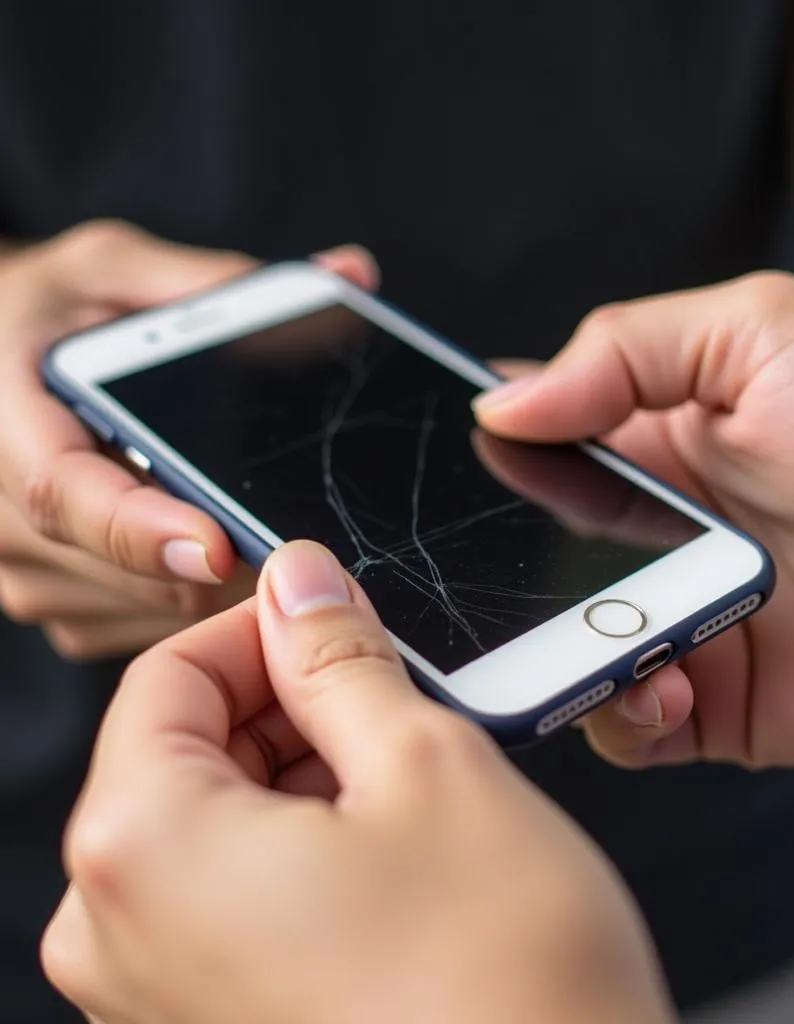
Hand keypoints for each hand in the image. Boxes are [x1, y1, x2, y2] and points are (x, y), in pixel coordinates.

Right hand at [0, 221, 376, 659]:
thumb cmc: (46, 314)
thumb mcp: (113, 271)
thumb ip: (217, 283)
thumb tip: (347, 274)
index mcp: (5, 427)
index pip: (68, 496)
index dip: (146, 530)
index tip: (219, 545)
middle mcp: (4, 519)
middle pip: (135, 574)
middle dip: (229, 560)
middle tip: (304, 531)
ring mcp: (33, 577)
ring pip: (155, 611)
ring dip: (224, 584)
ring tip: (263, 527)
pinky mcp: (66, 609)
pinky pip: (152, 627)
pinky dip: (203, 600)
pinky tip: (223, 547)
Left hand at [41, 542, 670, 1023]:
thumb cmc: (503, 985)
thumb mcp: (427, 764)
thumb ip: (341, 657)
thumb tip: (300, 585)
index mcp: (146, 848)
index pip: (167, 675)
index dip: (262, 627)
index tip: (333, 616)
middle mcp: (123, 934)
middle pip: (187, 748)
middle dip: (292, 704)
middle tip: (395, 701)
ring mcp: (164, 996)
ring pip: (219, 819)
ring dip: (311, 774)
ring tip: (413, 790)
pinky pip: (235, 891)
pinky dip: (307, 845)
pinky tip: (397, 854)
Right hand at [475, 273, 793, 767]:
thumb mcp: (762, 335)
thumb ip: (624, 350)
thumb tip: (502, 408)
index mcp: (663, 446)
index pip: (545, 447)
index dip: (492, 451)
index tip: (443, 452)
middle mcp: (659, 538)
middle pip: (532, 556)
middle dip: (489, 560)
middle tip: (465, 557)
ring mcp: (681, 623)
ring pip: (563, 648)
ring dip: (552, 646)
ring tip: (599, 630)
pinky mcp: (713, 704)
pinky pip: (625, 724)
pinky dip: (618, 711)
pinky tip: (657, 678)